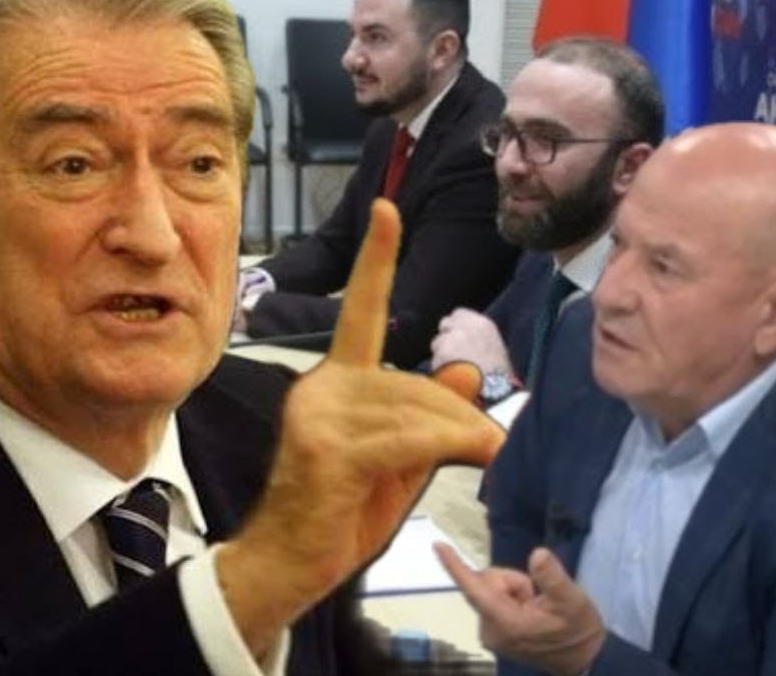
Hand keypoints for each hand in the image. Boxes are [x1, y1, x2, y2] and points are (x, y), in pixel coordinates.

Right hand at [218, 199, 505, 654]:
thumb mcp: (400, 456)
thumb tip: (464, 367)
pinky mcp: (324, 448)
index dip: (377, 258)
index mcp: (337, 380)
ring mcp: (318, 414)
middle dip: (458, 415)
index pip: (362, 310)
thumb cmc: (342, 510)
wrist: (285, 566)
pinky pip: (405, 436)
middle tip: (490, 446)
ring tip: (486, 458)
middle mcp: (322, 385)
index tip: (387, 209)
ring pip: (415, 407)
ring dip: (461, 434)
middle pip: (416, 380)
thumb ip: (430, 412)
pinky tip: (474, 454)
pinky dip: (447, 444)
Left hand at [430, 307, 514, 376]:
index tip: (458, 337)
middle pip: (445, 324)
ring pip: (437, 343)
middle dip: (446, 337)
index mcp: (483, 324)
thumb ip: (478, 338)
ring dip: (441, 354)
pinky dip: (439, 369)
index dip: (456, 327)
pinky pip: (434, 360)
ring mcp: (452, 338)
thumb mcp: (495, 349)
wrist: (494, 393)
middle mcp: (467, 326)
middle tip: (452, 354)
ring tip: (455, 370)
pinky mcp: (442, 353)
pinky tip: (451, 378)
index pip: (459, 313)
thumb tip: (466, 341)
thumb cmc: (498, 378)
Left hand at [436, 544, 605, 675]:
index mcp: (505, 622)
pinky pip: (494, 601)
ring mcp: (490, 634)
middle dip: (513, 581)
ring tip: (538, 606)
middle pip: (487, 584)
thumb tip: (537, 554)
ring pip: (491, 590)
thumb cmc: (577, 629)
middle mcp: (489, 630)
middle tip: (538, 596)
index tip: (438, 546)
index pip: (474, 589)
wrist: (583, 659)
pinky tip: (531, 611)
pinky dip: (512, 598)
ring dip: (515, 590)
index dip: (455, 566)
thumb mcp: (572, 599)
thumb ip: (552, 577)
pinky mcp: (494, 633)